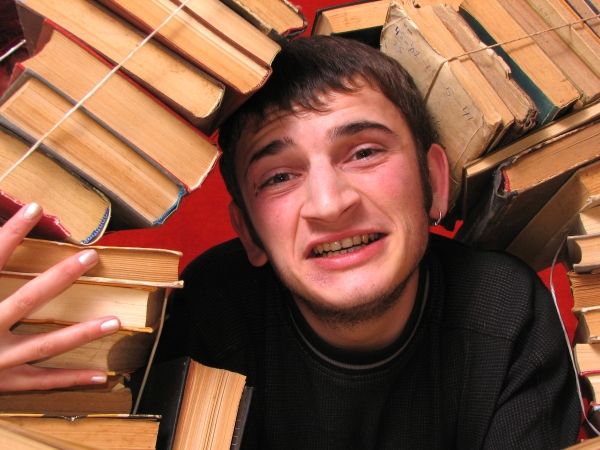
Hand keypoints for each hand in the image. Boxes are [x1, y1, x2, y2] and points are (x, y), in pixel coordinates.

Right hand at [0, 203, 120, 391]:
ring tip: (116, 321)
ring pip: (44, 344)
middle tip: (91, 256)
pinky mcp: (2, 384)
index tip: (36, 209)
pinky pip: (40, 382)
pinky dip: (70, 379)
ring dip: (81, 333)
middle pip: (28, 300)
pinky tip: (100, 374)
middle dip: (61, 277)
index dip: (11, 234)